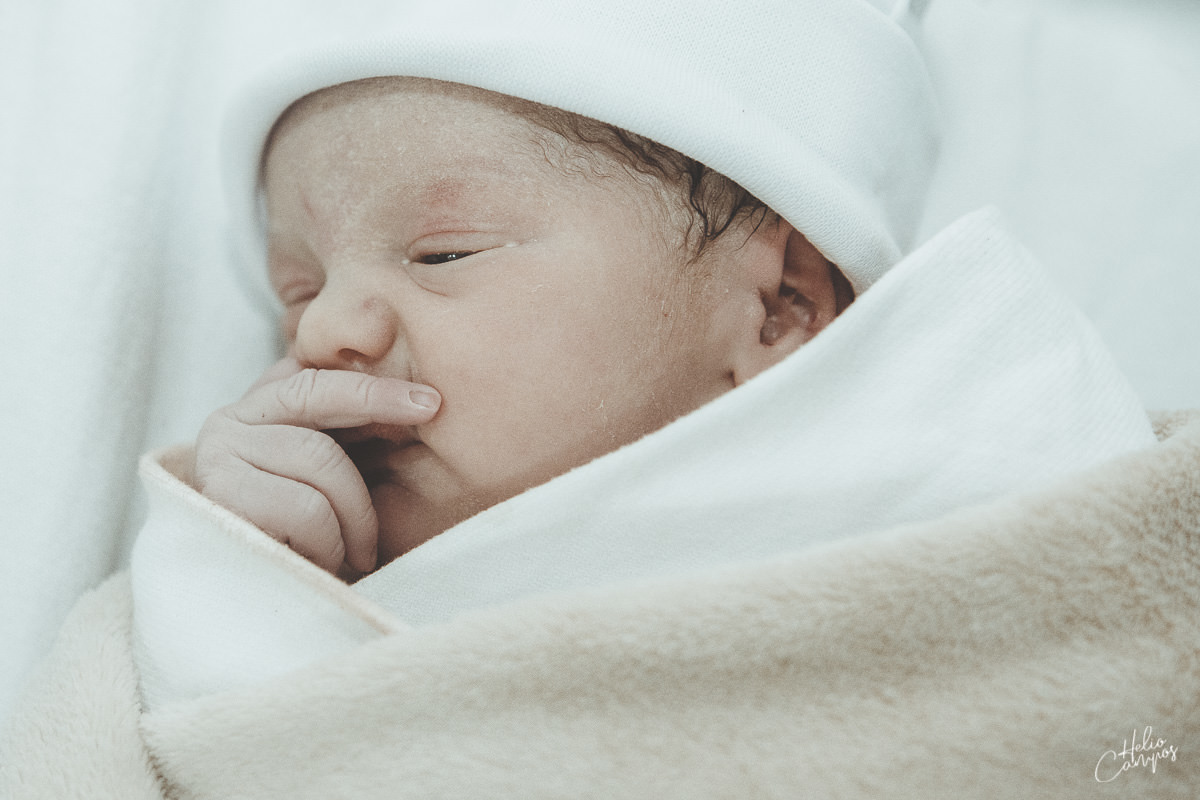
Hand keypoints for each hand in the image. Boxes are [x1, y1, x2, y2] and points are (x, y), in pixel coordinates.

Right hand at [192, 358, 441, 574]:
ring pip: (319, 457)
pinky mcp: (218, 498)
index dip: (375, 384)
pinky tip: (321, 562)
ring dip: (353, 516)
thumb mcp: (327, 478)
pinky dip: (329, 542)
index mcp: (260, 406)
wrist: (240, 604)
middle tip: (428, 435)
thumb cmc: (300, 540)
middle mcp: (230, 421)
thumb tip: (420, 402)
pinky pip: (305, 508)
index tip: (431, 401)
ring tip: (354, 554)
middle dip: (379, 409)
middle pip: (316, 397)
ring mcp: (218, 456)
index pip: (319, 377)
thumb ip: (350, 434)